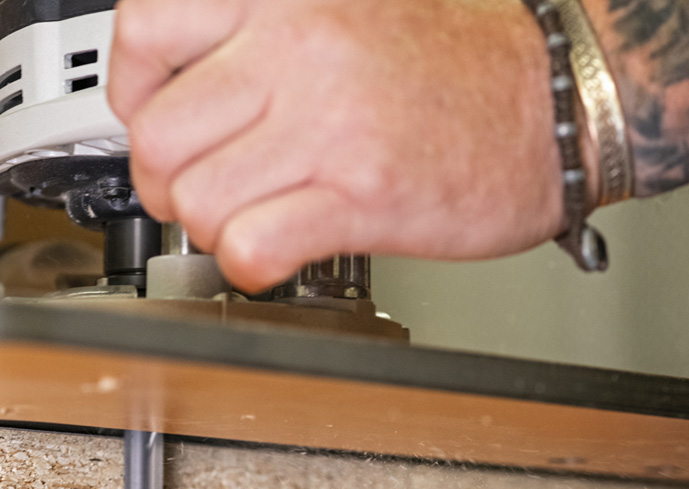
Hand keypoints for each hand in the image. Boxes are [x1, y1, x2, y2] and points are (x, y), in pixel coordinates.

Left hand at [109, 0, 572, 291]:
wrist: (554, 103)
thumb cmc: (453, 65)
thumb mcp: (343, 10)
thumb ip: (255, 37)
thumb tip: (172, 89)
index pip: (147, 30)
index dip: (134, 91)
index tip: (154, 116)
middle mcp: (300, 48)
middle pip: (158, 137)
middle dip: (167, 183)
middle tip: (201, 189)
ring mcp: (331, 123)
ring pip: (196, 200)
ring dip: (213, 228)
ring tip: (252, 219)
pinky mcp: (363, 195)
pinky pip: (251, 245)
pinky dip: (249, 263)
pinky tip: (277, 250)